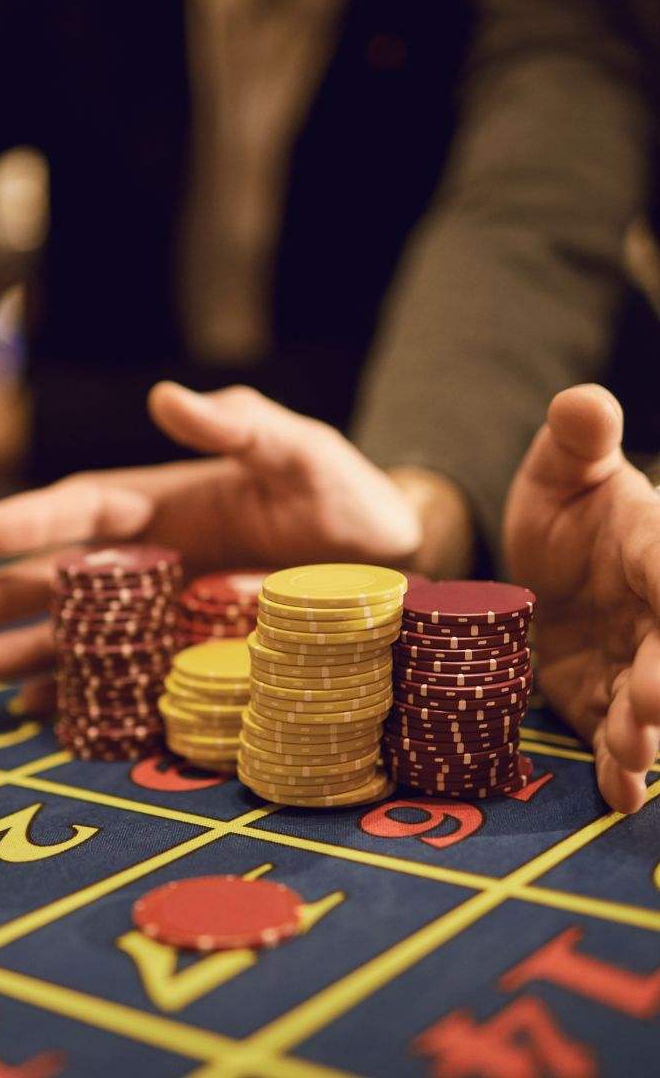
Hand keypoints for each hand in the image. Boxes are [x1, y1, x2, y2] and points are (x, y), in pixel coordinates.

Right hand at [0, 382, 425, 697]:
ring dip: (26, 650)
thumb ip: (239, 425)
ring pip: (82, 633)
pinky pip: (127, 680)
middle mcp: (153, 560)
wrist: (388, 561)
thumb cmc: (340, 494)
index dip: (34, 520)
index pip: (86, 507)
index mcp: (165, 501)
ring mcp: (166, 614)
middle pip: (63, 576)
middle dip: (1, 592)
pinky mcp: (190, 658)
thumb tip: (165, 397)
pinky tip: (41, 712)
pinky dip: (85, 696)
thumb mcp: (300, 450)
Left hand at [504, 384, 659, 813]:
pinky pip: (618, 736)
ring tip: (630, 757)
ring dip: (646, 733)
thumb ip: (577, 439)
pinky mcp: (604, 701)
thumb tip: (583, 400)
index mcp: (656, 549)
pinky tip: (617, 792)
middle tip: (646, 707)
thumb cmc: (565, 509)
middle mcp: (658, 612)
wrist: (543, 564)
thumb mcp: (561, 468)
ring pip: (654, 703)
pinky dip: (619, 765)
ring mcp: (637, 663)